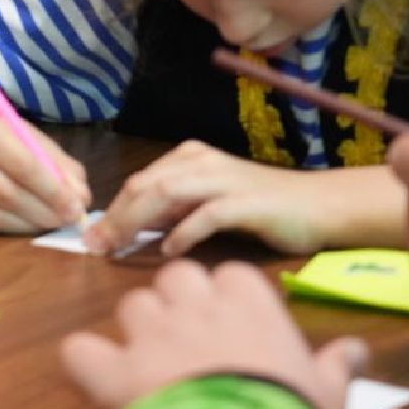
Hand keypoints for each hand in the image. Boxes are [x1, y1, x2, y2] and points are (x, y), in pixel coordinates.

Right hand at [0, 94, 90, 232]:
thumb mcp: (24, 132)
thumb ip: (57, 162)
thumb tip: (81, 198)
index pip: (24, 166)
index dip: (54, 191)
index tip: (78, 207)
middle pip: (9, 195)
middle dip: (45, 212)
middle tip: (69, 220)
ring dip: (30, 225)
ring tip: (52, 223)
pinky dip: (11, 228)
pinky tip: (28, 224)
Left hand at [61, 260, 364, 408]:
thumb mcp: (328, 392)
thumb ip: (337, 364)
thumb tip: (358, 350)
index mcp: (250, 303)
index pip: (230, 277)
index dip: (227, 300)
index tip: (232, 325)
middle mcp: (196, 306)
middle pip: (175, 278)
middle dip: (177, 302)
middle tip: (188, 341)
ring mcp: (152, 333)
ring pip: (133, 306)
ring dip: (139, 330)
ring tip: (150, 365)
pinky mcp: (114, 370)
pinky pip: (82, 348)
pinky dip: (87, 360)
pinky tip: (98, 374)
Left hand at [87, 141, 353, 256]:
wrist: (317, 205)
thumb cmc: (259, 208)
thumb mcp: (205, 202)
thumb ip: (172, 210)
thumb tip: (129, 228)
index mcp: (188, 157)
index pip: (138, 182)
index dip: (111, 210)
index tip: (92, 238)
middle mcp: (201, 162)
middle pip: (144, 186)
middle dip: (115, 217)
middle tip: (95, 246)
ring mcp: (224, 180)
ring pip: (167, 194)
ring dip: (137, 223)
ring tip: (119, 248)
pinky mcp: (246, 202)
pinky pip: (206, 215)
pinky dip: (183, 233)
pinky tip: (170, 251)